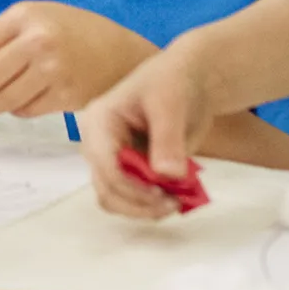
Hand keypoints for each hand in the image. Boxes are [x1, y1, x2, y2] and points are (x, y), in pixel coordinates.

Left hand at [0, 0, 150, 119]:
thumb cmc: (73, 33)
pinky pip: (26, 110)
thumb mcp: (33, 20)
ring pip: (5, 98)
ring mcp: (54, 70)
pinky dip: (15, 111)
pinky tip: (17, 104)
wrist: (122, 54)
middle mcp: (39, 41)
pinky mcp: (66, 96)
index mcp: (25, 16)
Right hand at [79, 41, 220, 219]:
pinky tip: (176, 198)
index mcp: (98, 123)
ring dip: (143, 209)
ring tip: (176, 202)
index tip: (165, 194)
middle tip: (174, 204)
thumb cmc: (173, 82)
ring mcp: (113, 160)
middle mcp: (99, 145)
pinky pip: (132, 198)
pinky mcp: (130, 171)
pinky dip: (151, 205)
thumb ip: (168, 140)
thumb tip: (169, 175)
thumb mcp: (170, 104)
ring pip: (116, 200)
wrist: (190, 80)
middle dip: (138, 203)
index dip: (132, 187)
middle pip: (106, 189)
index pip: (105, 165)